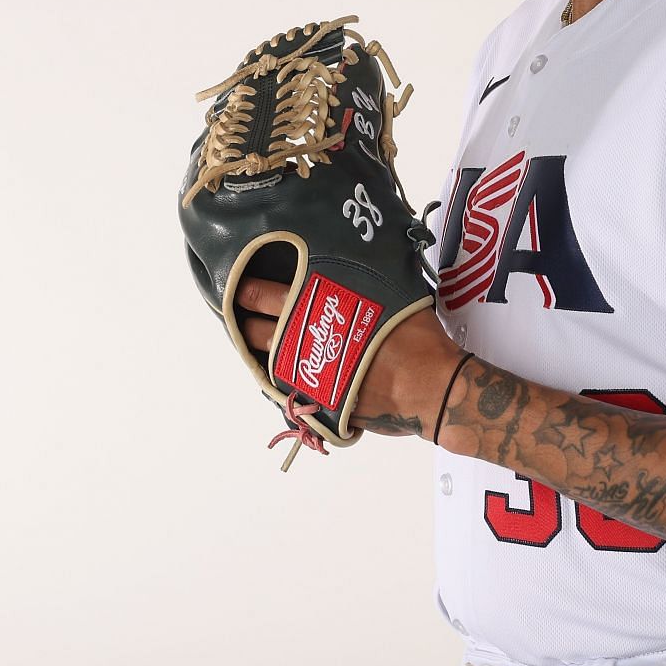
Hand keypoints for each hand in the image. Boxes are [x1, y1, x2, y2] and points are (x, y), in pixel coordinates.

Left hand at [234, 277, 464, 438]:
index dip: (251, 291)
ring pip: (267, 360)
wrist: (429, 386)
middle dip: (244, 319)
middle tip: (237, 310)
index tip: (239, 285)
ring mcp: (308, 374)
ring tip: (253, 339)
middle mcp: (306, 341)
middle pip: (258, 329)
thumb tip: (364, 264)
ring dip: (257, 349)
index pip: (271, 295)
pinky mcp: (317, 401)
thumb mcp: (395, 292)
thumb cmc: (416, 337)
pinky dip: (281, 378)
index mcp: (321, 308)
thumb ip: (367, 280)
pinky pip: (288, 388)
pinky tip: (281, 371)